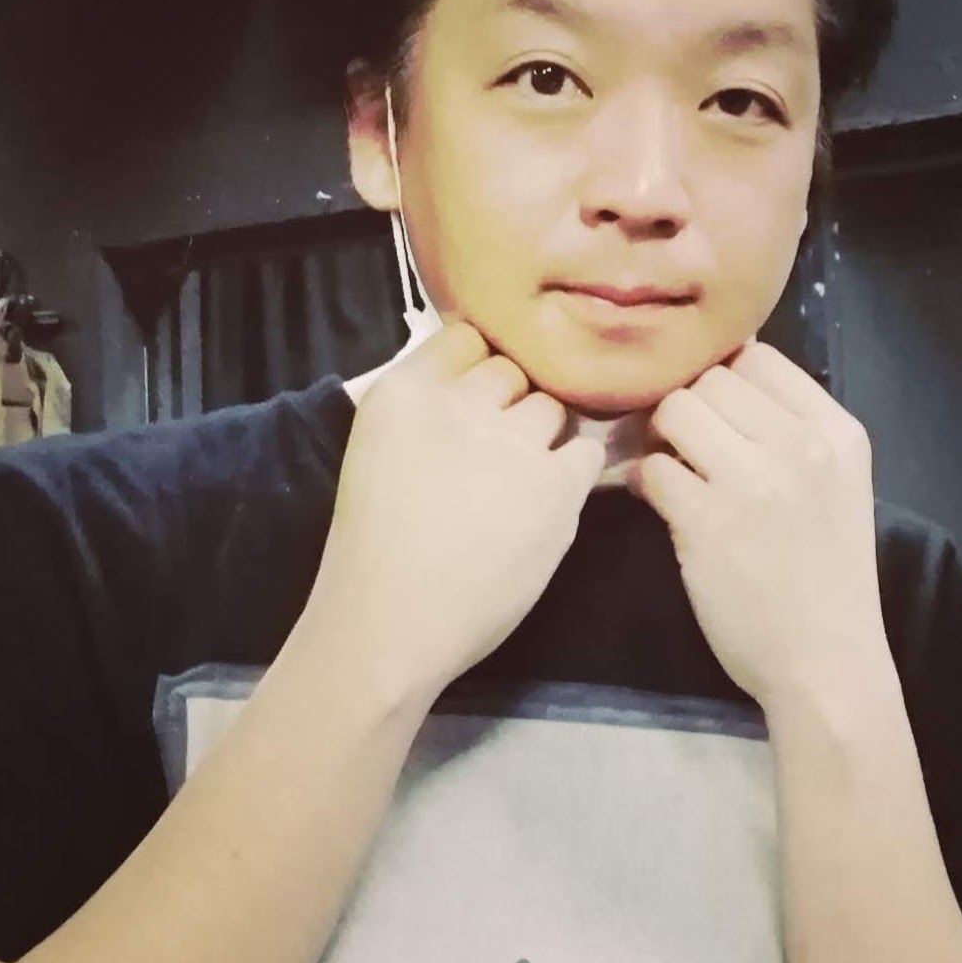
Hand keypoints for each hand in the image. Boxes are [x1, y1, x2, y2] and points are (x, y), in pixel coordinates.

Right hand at [303, 322, 605, 705]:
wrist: (391, 626)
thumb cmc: (374, 553)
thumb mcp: (377, 453)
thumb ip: (423, 413)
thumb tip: (473, 388)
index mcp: (402, 394)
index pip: (465, 337)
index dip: (479, 366)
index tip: (478, 398)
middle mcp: (459, 406)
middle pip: (513, 370)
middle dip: (512, 401)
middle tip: (501, 447)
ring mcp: (513, 444)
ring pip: (552, 407)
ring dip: (545, 434)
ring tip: (527, 476)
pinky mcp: (556, 487)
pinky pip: (587, 449)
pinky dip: (577, 465)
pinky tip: (555, 493)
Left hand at [638, 344, 888, 713]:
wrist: (827, 663)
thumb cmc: (828, 579)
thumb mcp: (837, 488)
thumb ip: (792, 434)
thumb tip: (719, 380)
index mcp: (838, 432)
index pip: (760, 357)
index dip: (725, 376)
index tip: (716, 413)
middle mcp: (801, 446)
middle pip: (713, 378)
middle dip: (690, 406)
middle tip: (684, 444)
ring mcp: (753, 482)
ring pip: (677, 410)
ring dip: (662, 437)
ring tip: (671, 469)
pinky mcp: (706, 522)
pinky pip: (653, 468)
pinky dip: (644, 481)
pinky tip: (659, 503)